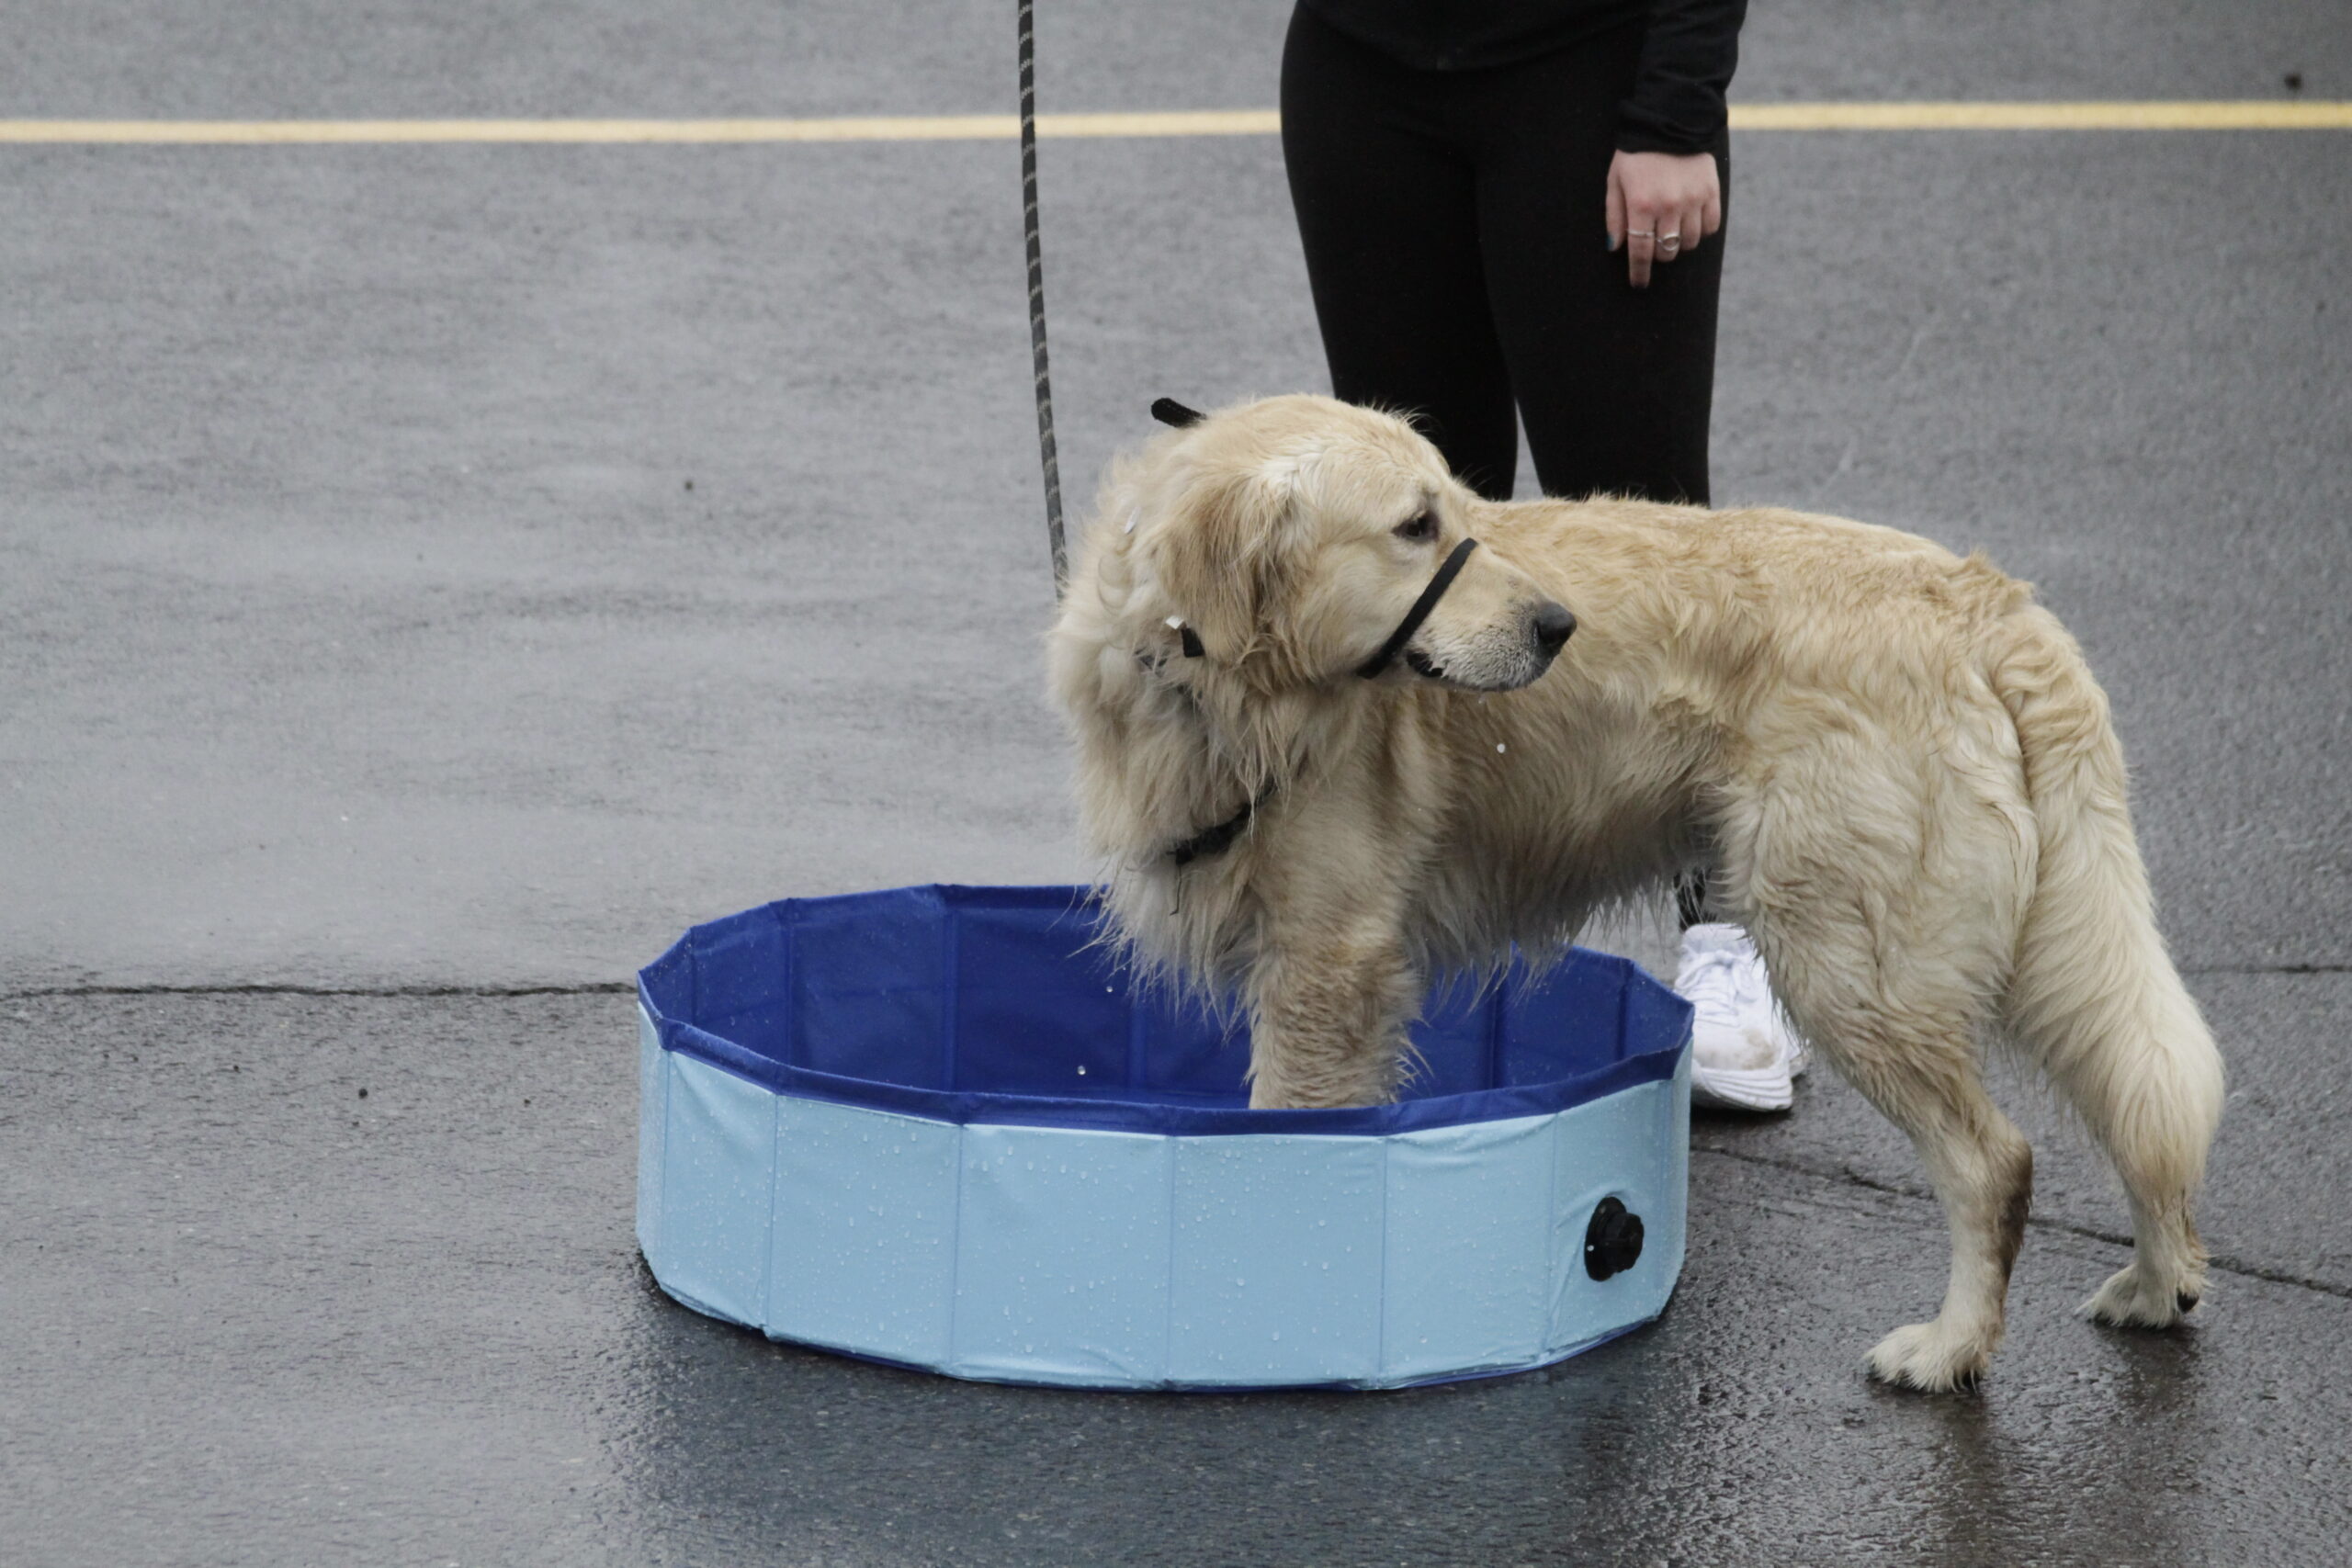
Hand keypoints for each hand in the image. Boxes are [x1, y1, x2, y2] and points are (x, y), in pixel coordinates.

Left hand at [1605, 149, 1721, 287]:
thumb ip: (1614, 215)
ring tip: (1671, 230)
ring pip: (1689, 243)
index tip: (1639, 283)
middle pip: (1666, 252)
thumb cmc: (1636, 153)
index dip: (1639, 272)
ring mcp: (1693, 200)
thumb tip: (1616, 248)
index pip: (1641, 252)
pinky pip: (1710, 227)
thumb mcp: (1615, 181)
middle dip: (1657, 255)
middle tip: (1653, 244)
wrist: (1669, 120)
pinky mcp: (1711, 192)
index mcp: (1642, 205)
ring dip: (1678, 243)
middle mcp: (1669, 206)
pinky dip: (1701, 230)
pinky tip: (1690, 221)